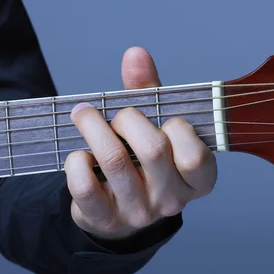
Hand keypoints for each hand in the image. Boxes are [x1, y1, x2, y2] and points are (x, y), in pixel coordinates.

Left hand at [64, 46, 216, 240]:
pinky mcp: (103, 219)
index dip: (177, 129)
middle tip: (119, 116)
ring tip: (84, 115)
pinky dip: (76, 162)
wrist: (121, 211)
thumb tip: (136, 54)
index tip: (165, 120)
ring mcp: (138, 213)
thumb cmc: (146, 160)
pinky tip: (79, 154)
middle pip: (153, 150)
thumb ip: (151, 92)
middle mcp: (172, 201)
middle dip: (129, 119)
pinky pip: (84, 187)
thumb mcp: (158, 127)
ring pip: (114, 162)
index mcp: (197, 180)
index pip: (195, 156)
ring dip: (94, 128)